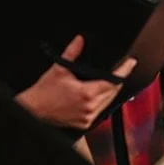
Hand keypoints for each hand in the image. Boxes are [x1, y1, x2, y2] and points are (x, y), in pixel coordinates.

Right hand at [17, 35, 135, 127]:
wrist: (33, 110)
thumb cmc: (44, 93)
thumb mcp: (59, 69)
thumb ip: (72, 52)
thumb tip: (80, 40)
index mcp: (87, 93)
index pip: (113, 81)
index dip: (124, 71)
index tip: (130, 63)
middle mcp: (90, 107)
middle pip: (113, 92)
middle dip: (118, 80)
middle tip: (122, 69)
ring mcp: (88, 117)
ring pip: (108, 102)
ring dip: (111, 92)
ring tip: (112, 80)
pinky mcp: (84, 123)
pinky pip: (100, 111)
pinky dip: (102, 102)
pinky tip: (100, 95)